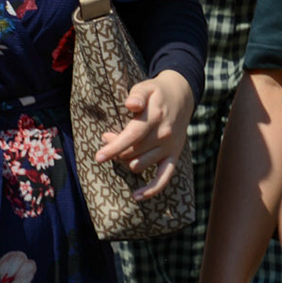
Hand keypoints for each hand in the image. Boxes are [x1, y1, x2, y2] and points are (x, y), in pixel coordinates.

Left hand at [96, 70, 194, 199]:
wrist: (182, 97)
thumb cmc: (157, 92)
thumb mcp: (146, 86)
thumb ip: (137, 94)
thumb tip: (131, 104)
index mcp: (155, 118)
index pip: (132, 137)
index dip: (114, 148)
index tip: (99, 157)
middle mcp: (164, 136)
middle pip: (132, 152)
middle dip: (114, 150)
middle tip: (106, 137)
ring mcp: (170, 149)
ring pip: (140, 166)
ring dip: (124, 162)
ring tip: (116, 150)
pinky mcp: (174, 157)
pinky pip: (164, 178)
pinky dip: (151, 190)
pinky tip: (137, 196)